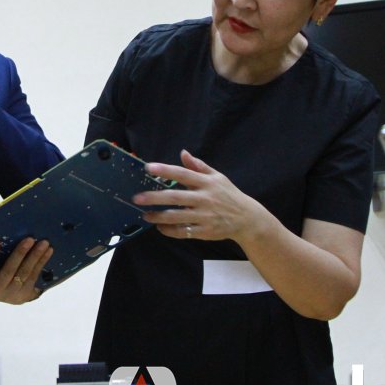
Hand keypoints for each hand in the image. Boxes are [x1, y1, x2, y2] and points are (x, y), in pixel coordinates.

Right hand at [0, 237, 50, 303]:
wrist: (1, 296)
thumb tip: (3, 236)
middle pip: (10, 270)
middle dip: (20, 253)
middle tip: (30, 239)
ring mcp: (12, 294)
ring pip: (25, 273)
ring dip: (36, 257)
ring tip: (44, 244)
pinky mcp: (25, 295)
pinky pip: (35, 277)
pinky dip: (42, 263)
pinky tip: (48, 252)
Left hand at [134, 149, 269, 242]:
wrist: (247, 219)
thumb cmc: (229, 195)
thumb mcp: (217, 177)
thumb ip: (199, 166)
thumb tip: (183, 153)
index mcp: (206, 183)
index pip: (183, 174)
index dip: (165, 170)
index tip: (148, 168)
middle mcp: (204, 199)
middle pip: (175, 197)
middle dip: (154, 197)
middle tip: (137, 198)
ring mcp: (204, 216)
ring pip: (176, 216)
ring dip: (158, 216)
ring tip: (145, 215)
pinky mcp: (204, 231)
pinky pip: (183, 232)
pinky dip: (170, 230)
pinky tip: (160, 227)